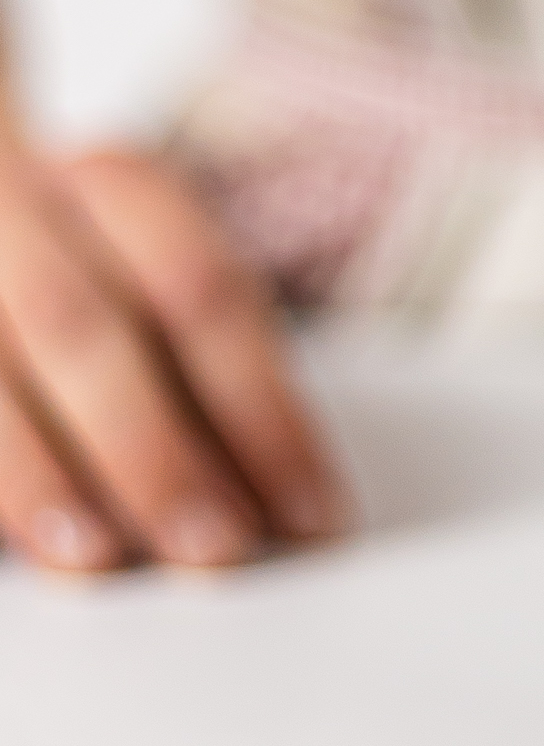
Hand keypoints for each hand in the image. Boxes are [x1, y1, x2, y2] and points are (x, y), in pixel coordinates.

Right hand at [0, 137, 352, 572]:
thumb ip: (199, 375)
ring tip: (95, 557)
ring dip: (39, 473)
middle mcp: (14, 203)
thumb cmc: (85, 280)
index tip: (312, 518)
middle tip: (215, 550)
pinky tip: (10, 549)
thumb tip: (276, 511)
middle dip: (153, 448)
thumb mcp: (146, 282)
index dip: (264, 413)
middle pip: (85, 326)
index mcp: (114, 188)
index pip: (204, 294)